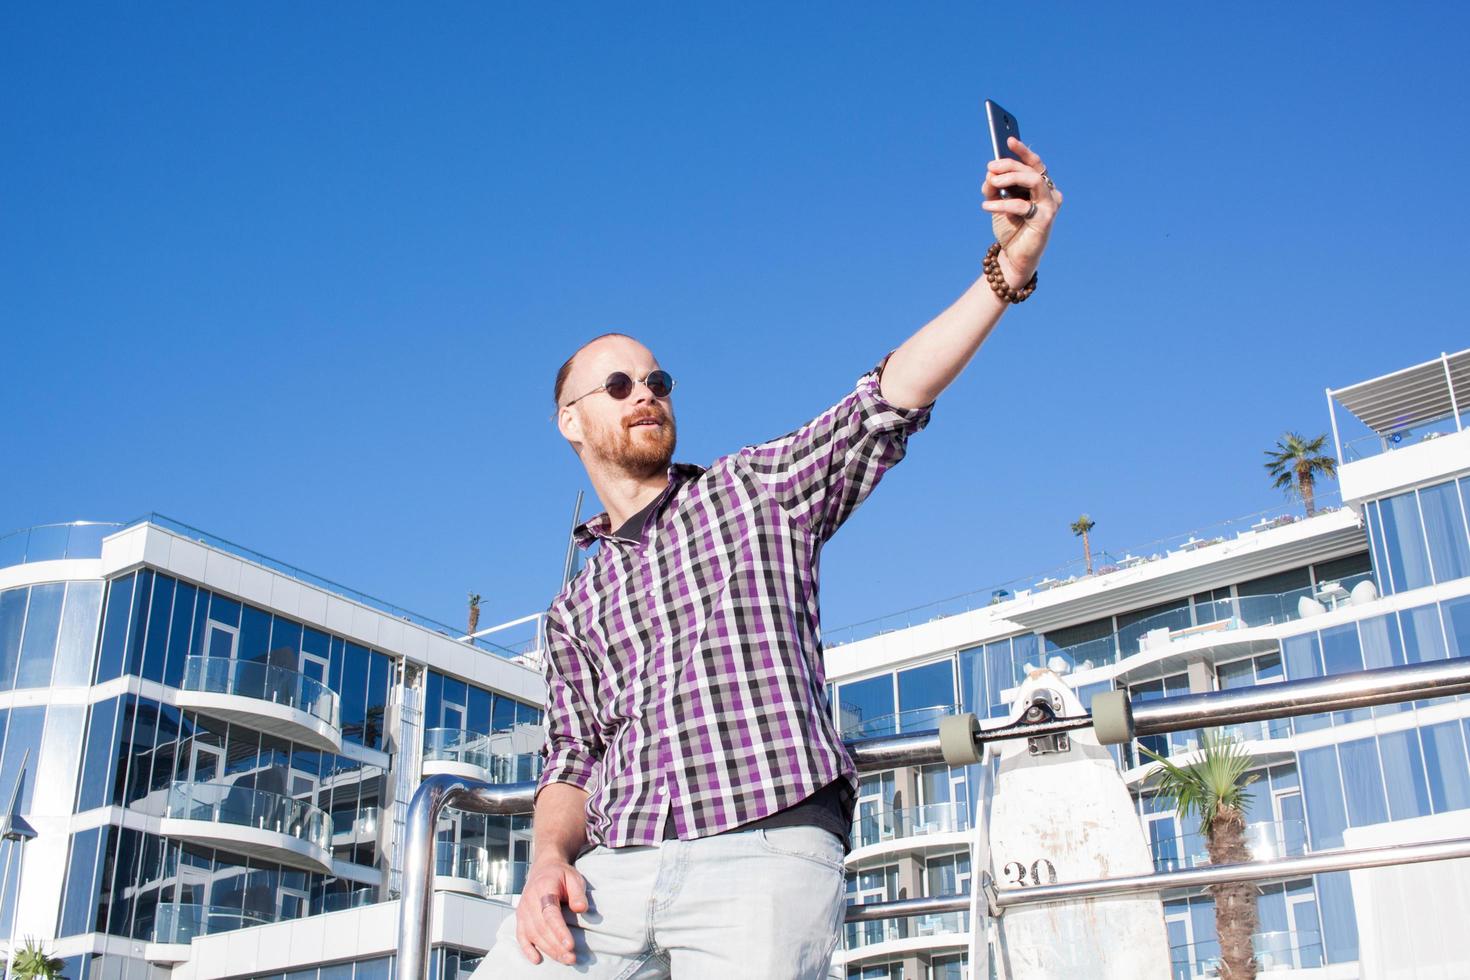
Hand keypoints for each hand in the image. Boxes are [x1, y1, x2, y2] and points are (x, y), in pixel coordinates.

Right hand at [516, 857, 588, 965]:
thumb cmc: (560, 875)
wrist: (543, 868)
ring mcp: (523, 910)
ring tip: (564, 959)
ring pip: (532, 934)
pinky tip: (537, 959)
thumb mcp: (574, 877)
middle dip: (556, 945)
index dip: (559, 931)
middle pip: (541, 928)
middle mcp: (530, 900)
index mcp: (544, 888)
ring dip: (547, 949)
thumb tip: (581, 908)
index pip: (550, 913)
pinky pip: (520, 935)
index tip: (570, 945)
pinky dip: (527, 949)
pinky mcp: (520, 917)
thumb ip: (578, 893)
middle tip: (571, 958)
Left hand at [981, 136, 1061, 285]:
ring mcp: (1050, 206)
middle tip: (990, 168)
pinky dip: (1003, 203)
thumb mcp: (997, 204)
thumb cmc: (1010, 228)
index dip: (1023, 151)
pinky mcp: (1045, 220)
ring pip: (1034, 180)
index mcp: (1040, 187)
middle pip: (1031, 170)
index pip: (1034, 164)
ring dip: (1011, 178)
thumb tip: (989, 173)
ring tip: (991, 183)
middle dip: (1009, 166)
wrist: (1013, 257)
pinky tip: (986, 206)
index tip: (1008, 140)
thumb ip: (994, 188)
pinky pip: (1023, 205)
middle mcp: (1049, 193)